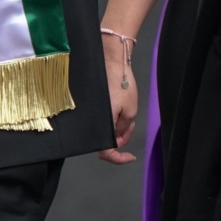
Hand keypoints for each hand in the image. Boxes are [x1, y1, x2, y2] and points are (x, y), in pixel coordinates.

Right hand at [97, 34, 138, 164]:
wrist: (111, 62)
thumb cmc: (122, 86)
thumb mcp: (130, 111)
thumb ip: (123, 129)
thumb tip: (116, 137)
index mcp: (100, 125)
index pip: (105, 152)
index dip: (118, 159)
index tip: (131, 156)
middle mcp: (91, 121)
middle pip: (105, 142)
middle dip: (121, 138)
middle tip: (130, 127)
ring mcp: (90, 113)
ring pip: (104, 131)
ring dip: (118, 129)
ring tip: (128, 117)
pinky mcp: (90, 105)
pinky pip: (101, 120)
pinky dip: (112, 120)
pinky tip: (121, 112)